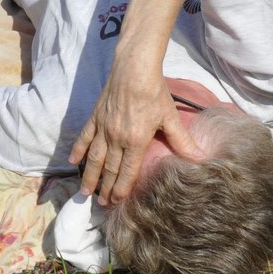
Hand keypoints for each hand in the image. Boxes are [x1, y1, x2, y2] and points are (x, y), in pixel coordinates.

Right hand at [68, 63, 202, 204]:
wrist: (134, 69)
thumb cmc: (155, 92)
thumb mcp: (170, 118)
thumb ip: (182, 141)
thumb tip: (200, 158)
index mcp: (136, 141)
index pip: (127, 171)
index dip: (122, 188)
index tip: (117, 202)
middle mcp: (117, 138)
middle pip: (110, 169)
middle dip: (106, 188)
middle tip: (102, 205)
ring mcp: (104, 128)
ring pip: (94, 158)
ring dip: (90, 176)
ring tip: (85, 192)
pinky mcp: (95, 117)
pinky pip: (84, 137)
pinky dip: (78, 150)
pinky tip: (72, 161)